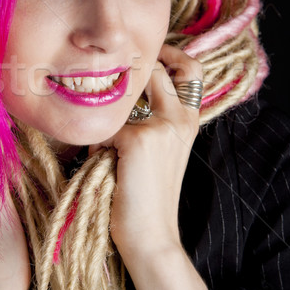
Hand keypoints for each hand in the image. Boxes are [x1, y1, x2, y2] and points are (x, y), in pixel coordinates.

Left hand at [90, 43, 202, 256]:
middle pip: (168, 65)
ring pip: (127, 94)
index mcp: (190, 120)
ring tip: (108, 138)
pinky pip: (105, 127)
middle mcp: (181, 117)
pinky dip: (98, 144)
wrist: (151, 235)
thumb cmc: (149, 195)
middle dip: (142, 60)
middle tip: (120, 65)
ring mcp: (162, 126)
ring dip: (113, 109)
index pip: (190, 69)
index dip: (171, 54)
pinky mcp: (138, 139)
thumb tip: (122, 95)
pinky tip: (103, 166)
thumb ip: (153, 119)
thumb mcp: (162, 151)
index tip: (149, 53)